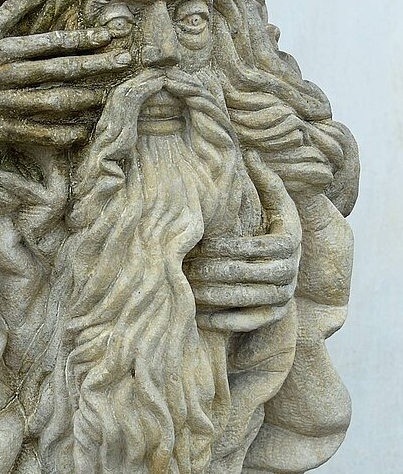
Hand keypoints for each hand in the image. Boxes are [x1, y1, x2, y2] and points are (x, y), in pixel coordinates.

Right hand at [0, 0, 133, 145]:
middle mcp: (9, 76)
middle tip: (123, 60)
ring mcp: (8, 104)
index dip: (83, 39)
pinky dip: (63, 133)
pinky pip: (39, 132)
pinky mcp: (5, 127)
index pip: (53, 43)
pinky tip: (83, 129)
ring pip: (54, 101)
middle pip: (61, 70)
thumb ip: (14, 9)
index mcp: (7, 50)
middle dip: (95, 65)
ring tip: (106, 93)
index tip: (108, 36)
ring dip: (84, 97)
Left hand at [186, 151, 301, 332]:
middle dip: (209, 270)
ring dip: (211, 295)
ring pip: (243, 298)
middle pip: (243, 273)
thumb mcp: (278, 205)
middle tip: (183, 266)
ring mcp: (282, 297)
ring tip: (185, 287)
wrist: (287, 267)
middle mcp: (290, 273)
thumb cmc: (272, 229)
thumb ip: (267, 181)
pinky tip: (196, 316)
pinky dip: (220, 321)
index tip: (199, 245)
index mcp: (290, 242)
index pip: (253, 247)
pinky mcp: (272, 318)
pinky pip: (245, 322)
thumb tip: (252, 151)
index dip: (225, 247)